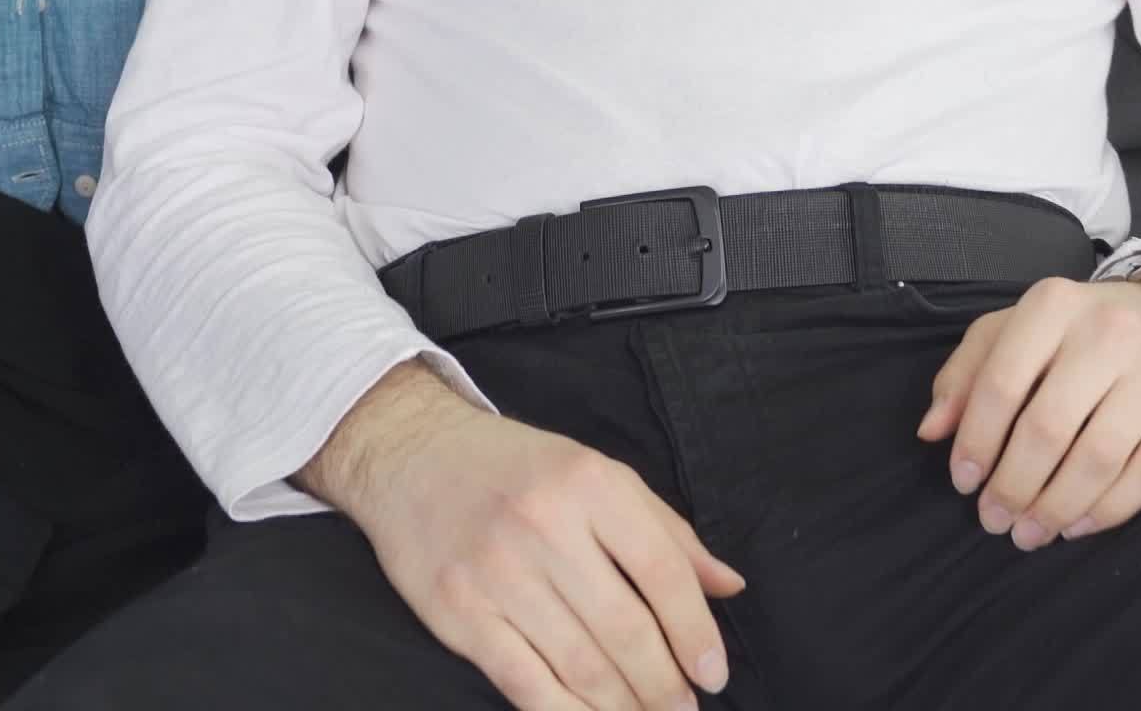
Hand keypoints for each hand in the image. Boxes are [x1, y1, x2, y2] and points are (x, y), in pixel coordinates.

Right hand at [302, 362, 743, 708]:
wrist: (411, 455)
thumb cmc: (517, 468)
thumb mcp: (598, 474)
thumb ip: (668, 532)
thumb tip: (729, 586)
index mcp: (591, 485)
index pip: (663, 571)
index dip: (696, 632)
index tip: (714, 674)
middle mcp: (545, 526)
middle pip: (624, 627)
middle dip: (663, 682)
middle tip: (682, 708)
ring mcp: (497, 572)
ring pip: (578, 662)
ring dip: (621, 704)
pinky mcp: (458, 612)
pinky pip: (523, 680)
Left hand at [914, 277, 1140, 552]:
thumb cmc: (1075, 332)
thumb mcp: (1012, 331)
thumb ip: (965, 374)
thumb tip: (931, 431)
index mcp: (1053, 307)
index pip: (1002, 383)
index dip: (976, 441)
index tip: (964, 481)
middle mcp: (1108, 334)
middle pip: (1048, 428)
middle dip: (1013, 486)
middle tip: (994, 520)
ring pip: (1098, 459)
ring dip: (1056, 507)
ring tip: (1029, 534)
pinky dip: (1107, 511)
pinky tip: (1076, 526)